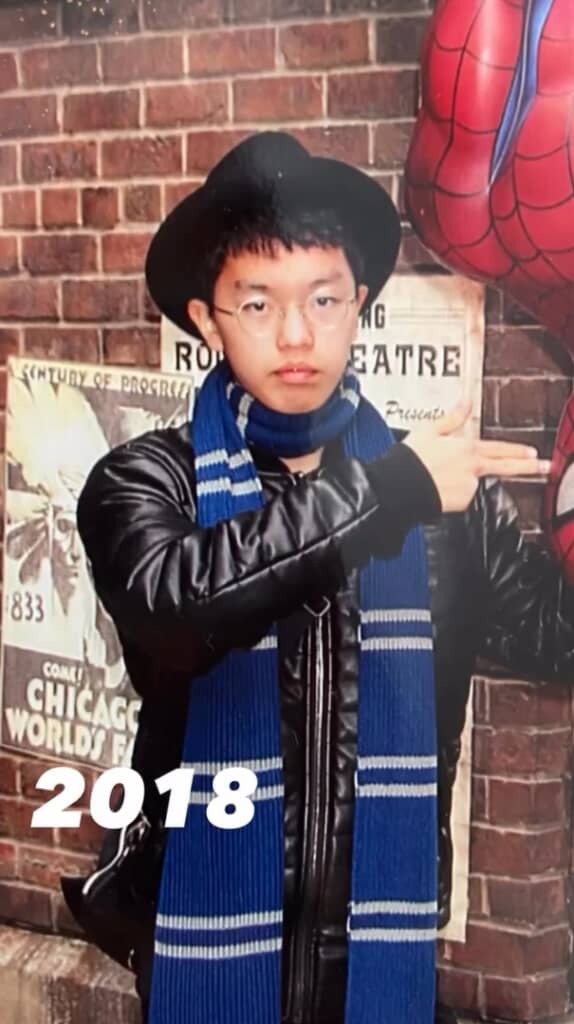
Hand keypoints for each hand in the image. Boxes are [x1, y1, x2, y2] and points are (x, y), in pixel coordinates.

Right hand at [403, 399, 551, 512]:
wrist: (400, 488)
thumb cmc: (411, 460)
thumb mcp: (429, 430)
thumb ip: (453, 418)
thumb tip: (466, 402)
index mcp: (467, 449)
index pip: (499, 449)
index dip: (518, 451)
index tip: (533, 453)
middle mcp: (472, 469)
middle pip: (506, 467)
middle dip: (529, 467)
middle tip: (544, 467)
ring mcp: (469, 488)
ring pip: (474, 483)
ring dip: (464, 480)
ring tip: (439, 477)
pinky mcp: (461, 503)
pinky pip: (462, 497)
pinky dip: (454, 493)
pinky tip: (438, 488)